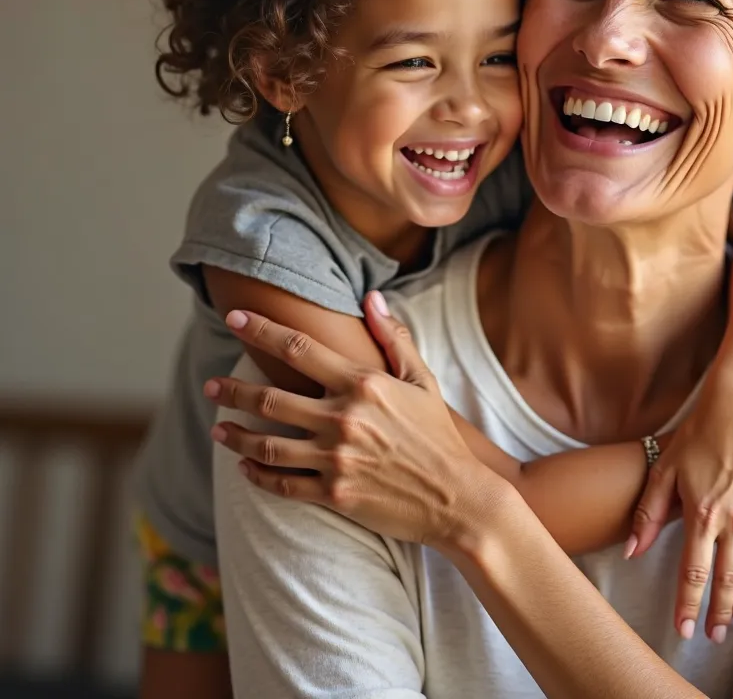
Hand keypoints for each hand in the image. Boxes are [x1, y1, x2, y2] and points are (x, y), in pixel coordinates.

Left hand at [206, 293, 492, 548]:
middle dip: (232, 390)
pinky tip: (245, 468)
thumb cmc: (439, 436)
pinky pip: (282, 483)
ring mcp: (336, 459)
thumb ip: (394, 338)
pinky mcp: (334, 494)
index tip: (235, 319)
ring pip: (267, 444)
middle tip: (211, 387)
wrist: (457, 498)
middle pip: (270, 398)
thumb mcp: (423, 380)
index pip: (299, 349)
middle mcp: (343, 419)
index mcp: (363, 384)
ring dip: (235, 435)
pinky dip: (257, 475)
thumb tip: (371, 298)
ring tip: (218, 429)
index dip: (262, 331)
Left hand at [627, 377, 732, 642]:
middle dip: (718, 613)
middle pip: (727, 580)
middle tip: (711, 636)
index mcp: (702, 513)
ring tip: (730, 617)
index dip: (688, 605)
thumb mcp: (663, 469)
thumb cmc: (697, 434)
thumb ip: (648, 513)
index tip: (683, 629)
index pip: (693, 573)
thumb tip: (632, 550)